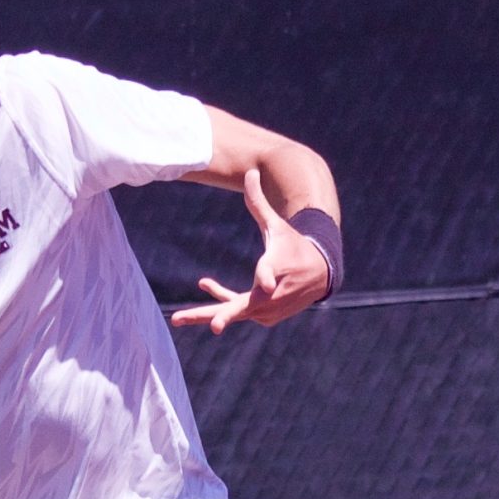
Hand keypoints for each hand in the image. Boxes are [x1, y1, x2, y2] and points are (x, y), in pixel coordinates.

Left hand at [171, 170, 331, 334]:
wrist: (320, 274)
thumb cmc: (294, 246)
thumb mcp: (277, 224)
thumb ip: (259, 202)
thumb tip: (250, 171)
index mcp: (278, 267)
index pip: (271, 273)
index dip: (266, 278)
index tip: (267, 285)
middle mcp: (273, 293)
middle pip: (246, 306)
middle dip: (224, 317)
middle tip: (213, 327)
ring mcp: (269, 308)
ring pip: (235, 312)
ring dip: (207, 312)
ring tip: (178, 318)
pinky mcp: (265, 316)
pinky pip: (238, 308)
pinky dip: (222, 300)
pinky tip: (205, 283)